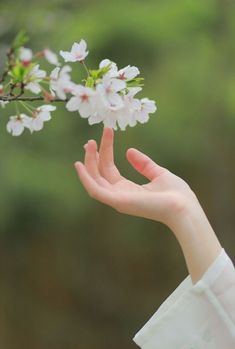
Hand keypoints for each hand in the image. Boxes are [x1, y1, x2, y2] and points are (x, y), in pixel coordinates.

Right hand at [74, 127, 197, 228]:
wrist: (184, 206)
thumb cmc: (175, 194)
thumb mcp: (157, 173)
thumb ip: (143, 164)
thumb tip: (129, 151)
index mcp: (127, 190)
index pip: (109, 169)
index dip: (105, 152)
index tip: (106, 133)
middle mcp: (119, 195)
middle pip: (100, 173)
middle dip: (93, 156)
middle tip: (90, 140)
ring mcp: (117, 199)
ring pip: (94, 180)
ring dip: (89, 163)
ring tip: (88, 145)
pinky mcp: (118, 201)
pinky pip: (95, 190)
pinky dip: (86, 178)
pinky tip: (80, 164)